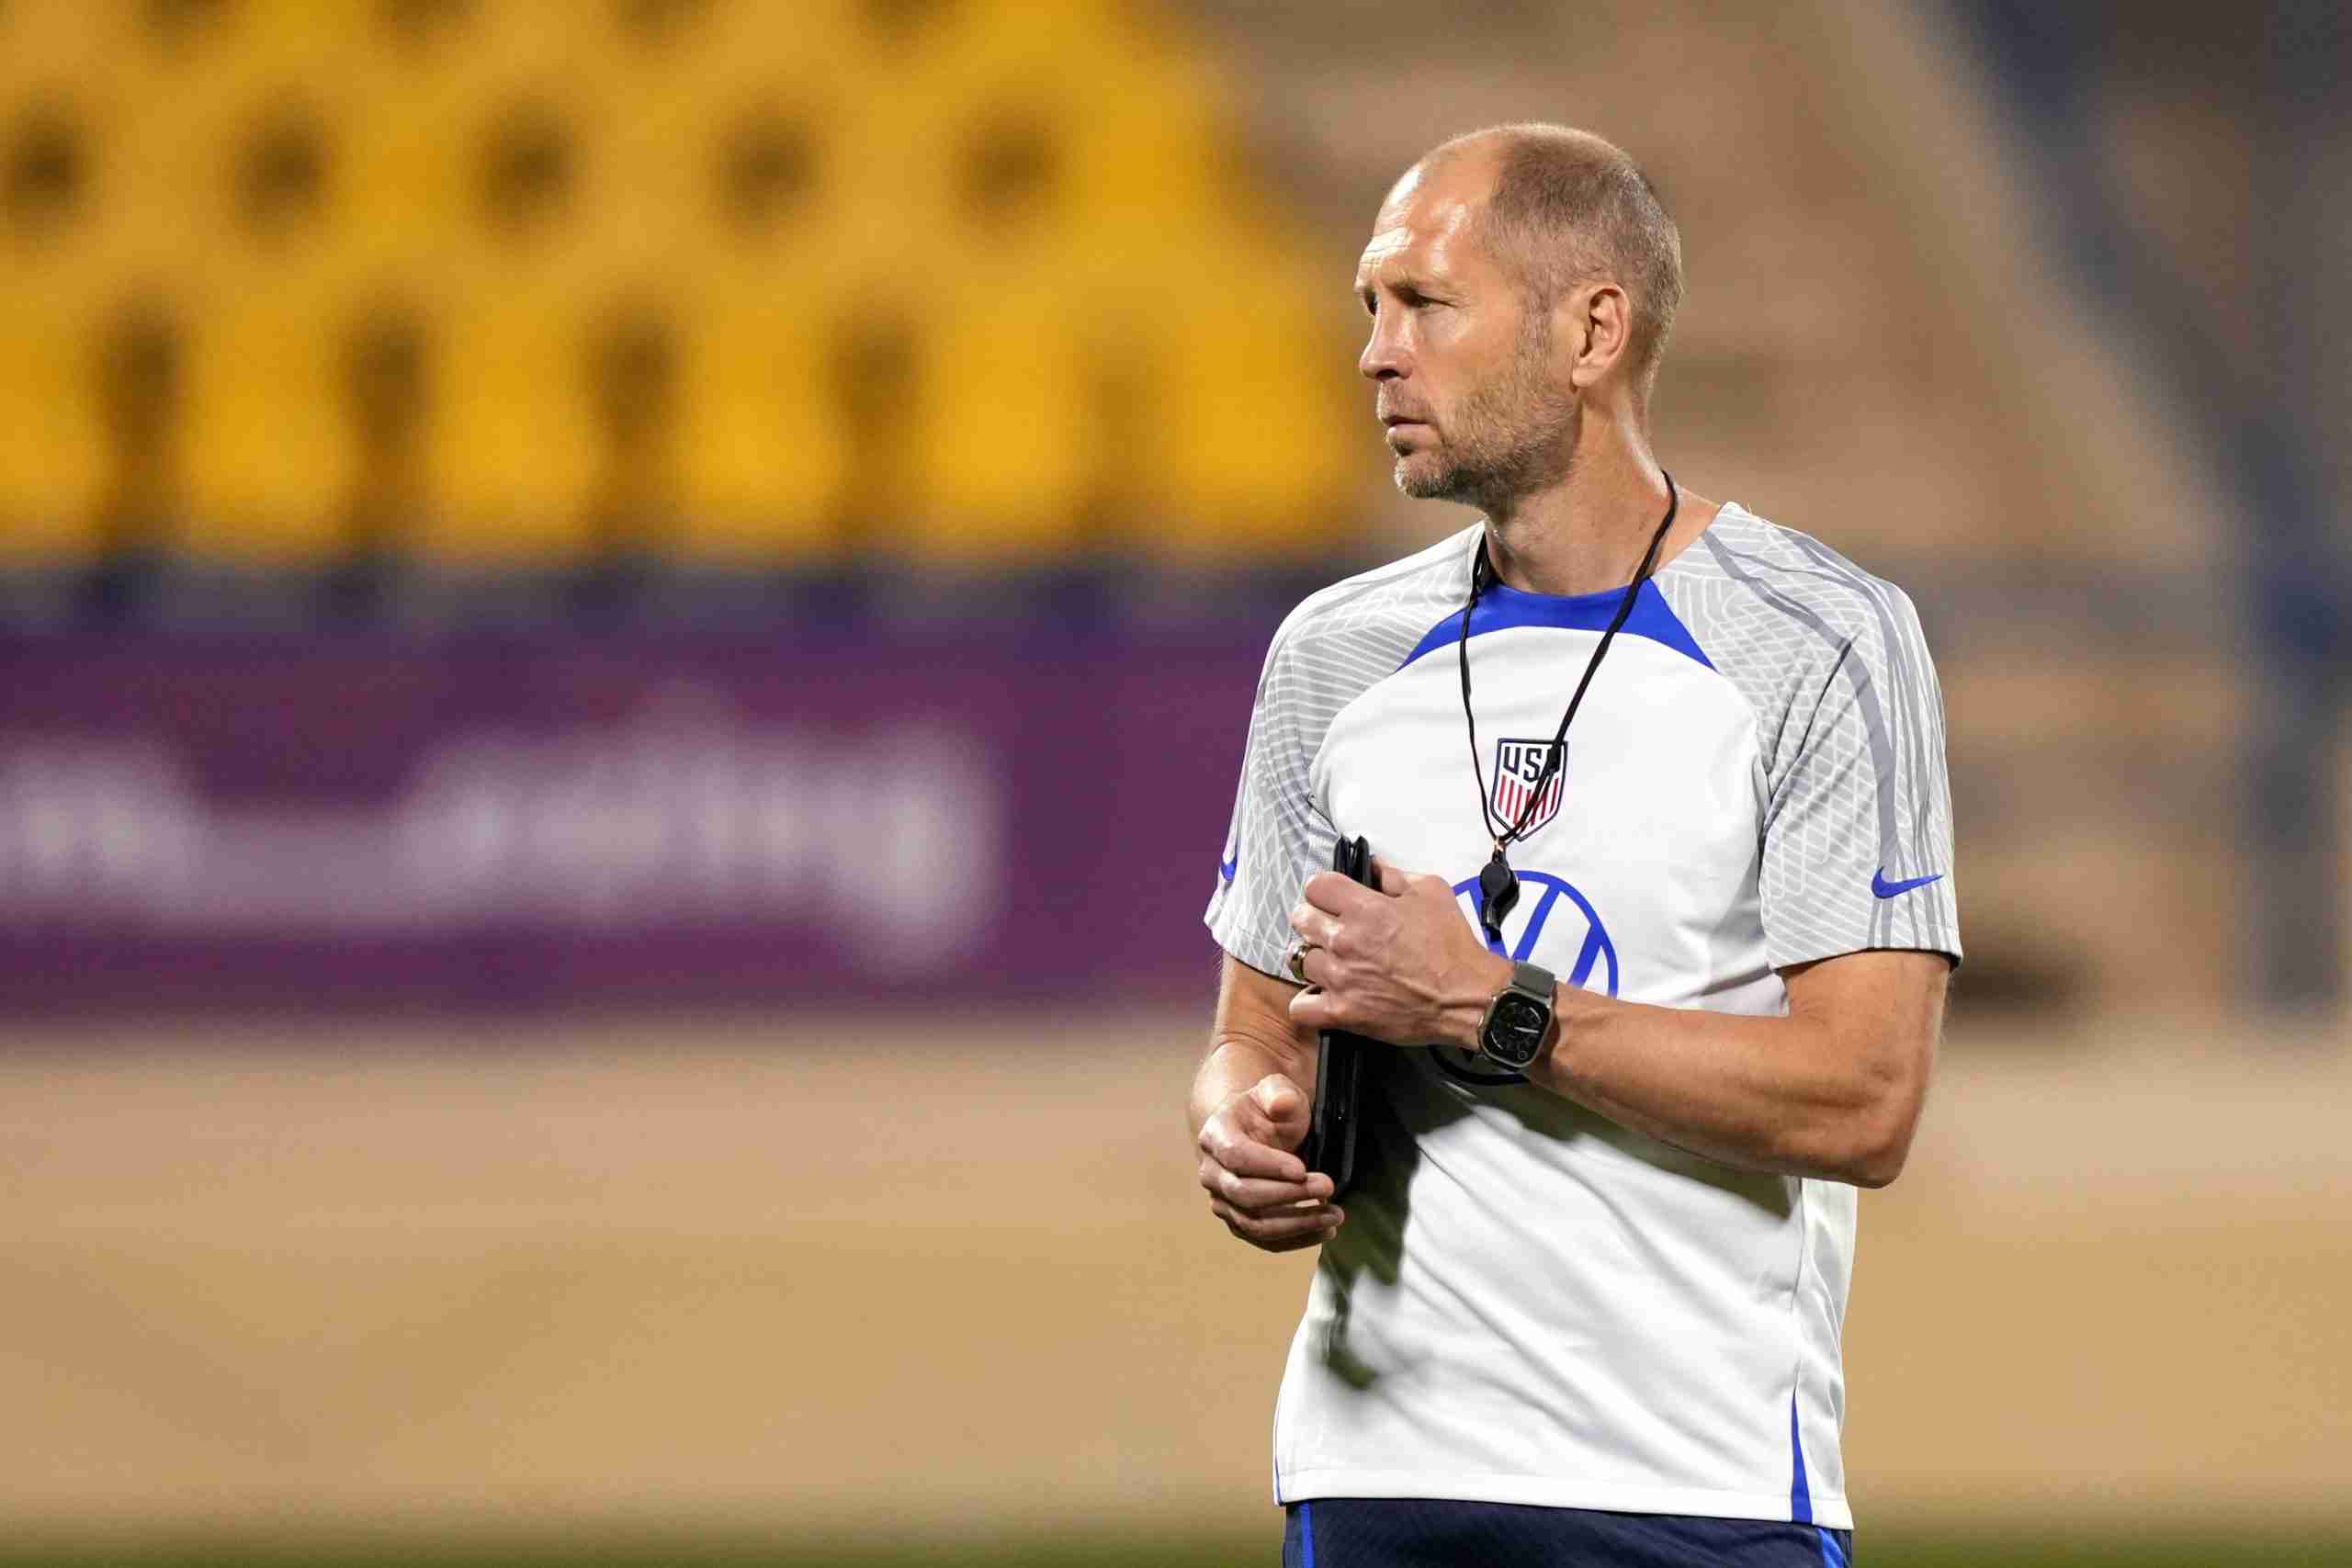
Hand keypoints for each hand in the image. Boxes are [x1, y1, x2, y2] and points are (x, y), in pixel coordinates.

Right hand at [1196, 1074, 1342, 1251]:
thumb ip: (1279, 1093)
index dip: (1268, 1165)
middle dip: (1289, 1194)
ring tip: (1334, 1216)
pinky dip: (1294, 1240)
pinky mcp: (1237, 1221)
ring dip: (1296, 1223)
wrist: (1254, 1132)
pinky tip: (1324, 1232)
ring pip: (1253, 1223)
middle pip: (1244, 1194)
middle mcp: (1211, 1172)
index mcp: (1215, 1135)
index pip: (1235, 1155)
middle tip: (1328, 1186)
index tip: (1302, 1168)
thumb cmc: (1267, 1111)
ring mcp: (1222, 1201)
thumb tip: (1281, 1105)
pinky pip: (1263, 1239)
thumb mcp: (1276, 1091)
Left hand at [1287, 861, 1510, 1049]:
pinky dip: (1307, 1002)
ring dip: (1314, 959)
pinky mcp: (1343, 1012)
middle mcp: (1345, 940)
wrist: (1467, 996)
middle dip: (1313, 919)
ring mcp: (1340, 978)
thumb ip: (1395, 876)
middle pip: (1300, 919)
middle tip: (1330, 928)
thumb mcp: (1432, 891)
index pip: (1316, 886)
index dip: (1324, 890)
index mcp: (1364, 908)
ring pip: (1299, 960)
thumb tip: (1373, 867)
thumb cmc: (1452, 946)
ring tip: (1332, 963)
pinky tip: (1322, 996)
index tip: (1333, 898)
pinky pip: (1301, 1007)